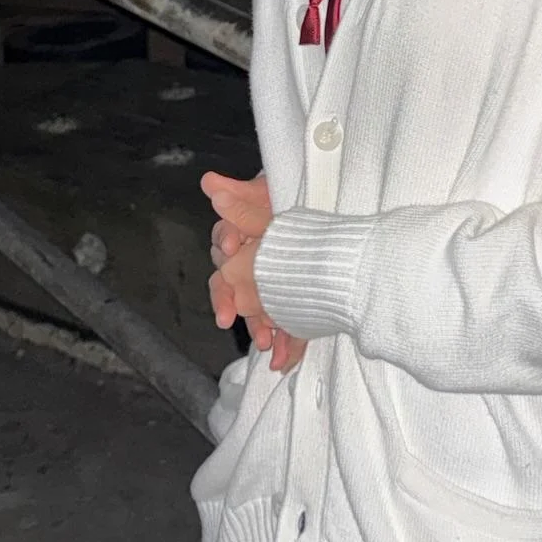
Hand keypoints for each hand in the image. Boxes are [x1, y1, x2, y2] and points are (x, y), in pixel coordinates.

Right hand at [201, 170, 307, 373]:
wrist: (333, 211)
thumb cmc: (293, 202)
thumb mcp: (272, 192)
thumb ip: (242, 192)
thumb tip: (209, 181)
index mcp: (243, 235)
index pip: (224, 243)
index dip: (226, 245)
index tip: (232, 247)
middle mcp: (252, 261)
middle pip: (232, 284)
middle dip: (231, 301)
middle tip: (228, 315)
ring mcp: (272, 285)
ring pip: (257, 309)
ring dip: (258, 327)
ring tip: (265, 342)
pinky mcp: (295, 304)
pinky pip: (286, 325)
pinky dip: (286, 344)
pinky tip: (284, 361)